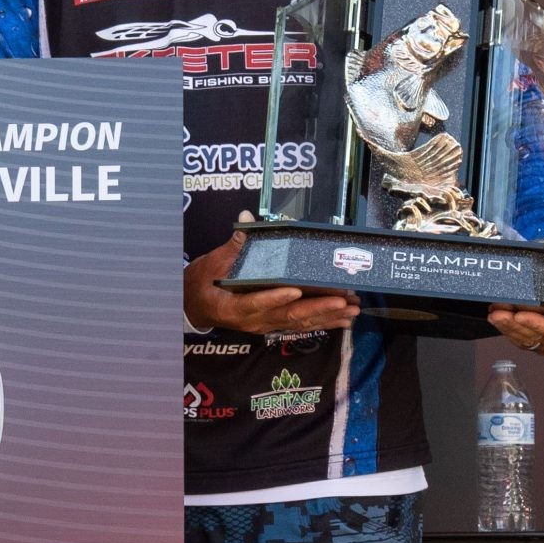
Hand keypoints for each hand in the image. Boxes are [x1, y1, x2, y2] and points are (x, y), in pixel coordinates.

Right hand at [184, 211, 359, 335]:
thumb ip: (233, 245)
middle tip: (343, 301)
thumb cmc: (200, 284)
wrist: (192, 307)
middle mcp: (252, 320)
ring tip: (351, 310)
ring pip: (298, 323)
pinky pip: (299, 324)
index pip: (256, 302)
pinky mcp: (271, 324)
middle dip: (317, 309)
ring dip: (326, 317)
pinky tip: (342, 320)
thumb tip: (246, 217)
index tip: (296, 290)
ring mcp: (263, 325)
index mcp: (233, 306)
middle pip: (287, 316)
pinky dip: (322, 321)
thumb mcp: (211, 263)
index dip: (275, 297)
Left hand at [488, 258, 543, 359]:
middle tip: (498, 311)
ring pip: (526, 340)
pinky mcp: (540, 343)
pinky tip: (498, 316)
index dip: (539, 325)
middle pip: (539, 338)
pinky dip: (507, 328)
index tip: (520, 314)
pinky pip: (520, 340)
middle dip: (516, 325)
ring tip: (495, 311)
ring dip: (508, 326)